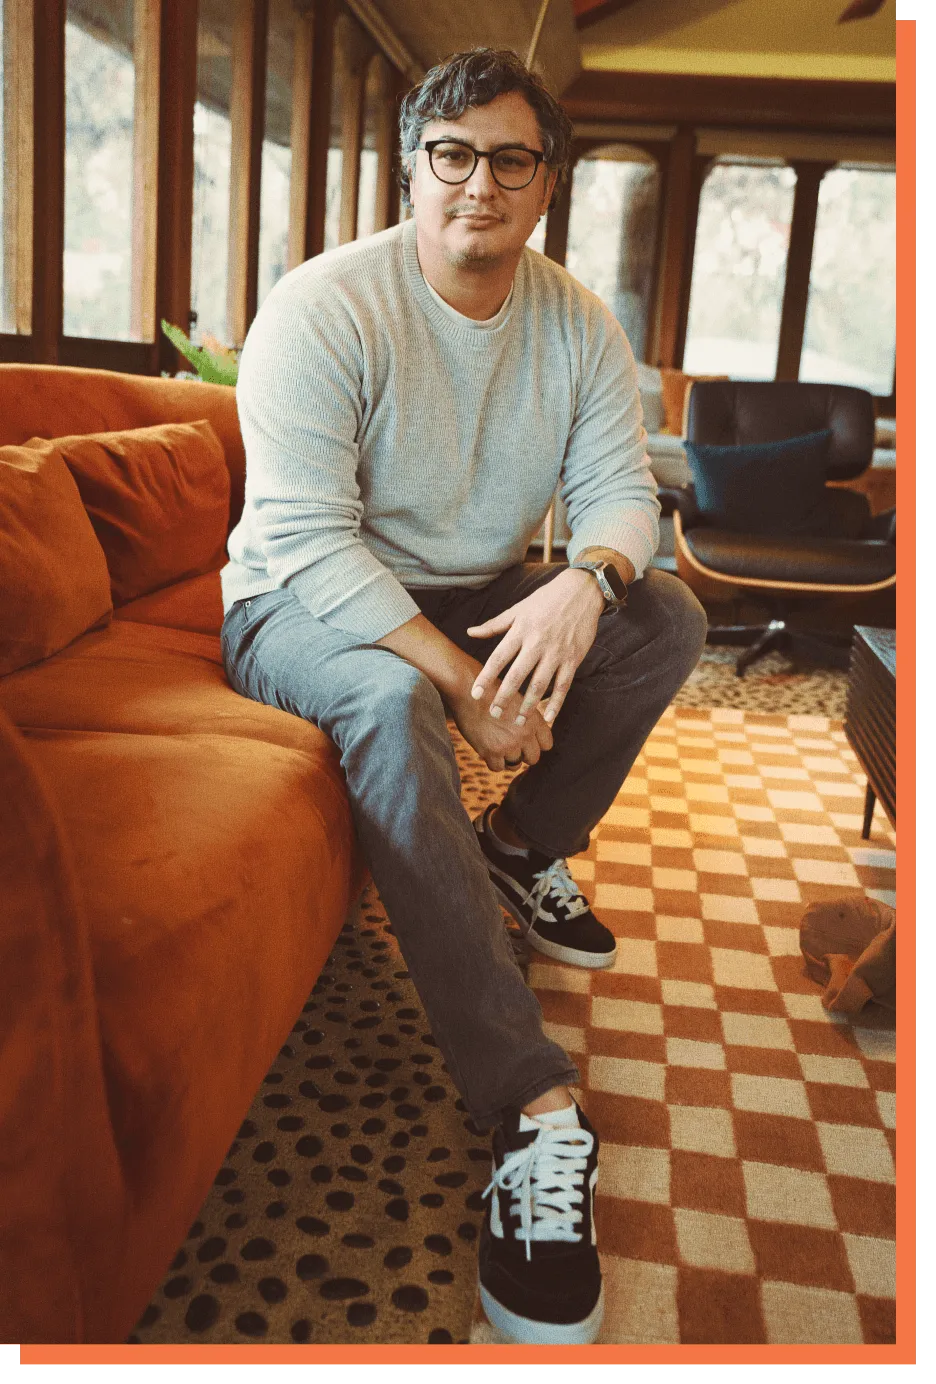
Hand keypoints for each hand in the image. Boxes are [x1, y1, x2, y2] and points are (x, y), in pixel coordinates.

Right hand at [450, 683, 552, 773]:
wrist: (467, 690)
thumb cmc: (490, 691)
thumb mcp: (518, 699)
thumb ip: (528, 716)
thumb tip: (532, 730)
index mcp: (534, 720)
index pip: (547, 744)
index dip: (537, 744)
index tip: (527, 740)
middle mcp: (524, 734)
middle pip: (533, 758)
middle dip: (524, 754)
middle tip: (512, 746)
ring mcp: (508, 744)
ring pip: (515, 764)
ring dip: (507, 758)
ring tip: (498, 745)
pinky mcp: (490, 751)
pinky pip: (498, 768)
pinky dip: (494, 761)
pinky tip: (488, 750)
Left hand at [465, 569, 603, 727]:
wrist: (581, 591)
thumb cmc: (546, 600)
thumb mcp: (518, 609)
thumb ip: (494, 625)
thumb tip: (469, 632)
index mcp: (521, 630)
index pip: (498, 658)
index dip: (485, 677)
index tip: (475, 694)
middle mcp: (537, 643)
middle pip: (517, 676)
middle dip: (504, 697)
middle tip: (494, 713)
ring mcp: (557, 653)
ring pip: (540, 684)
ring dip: (528, 706)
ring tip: (518, 722)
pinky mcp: (573, 659)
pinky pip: (563, 685)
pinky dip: (557, 703)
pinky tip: (549, 718)